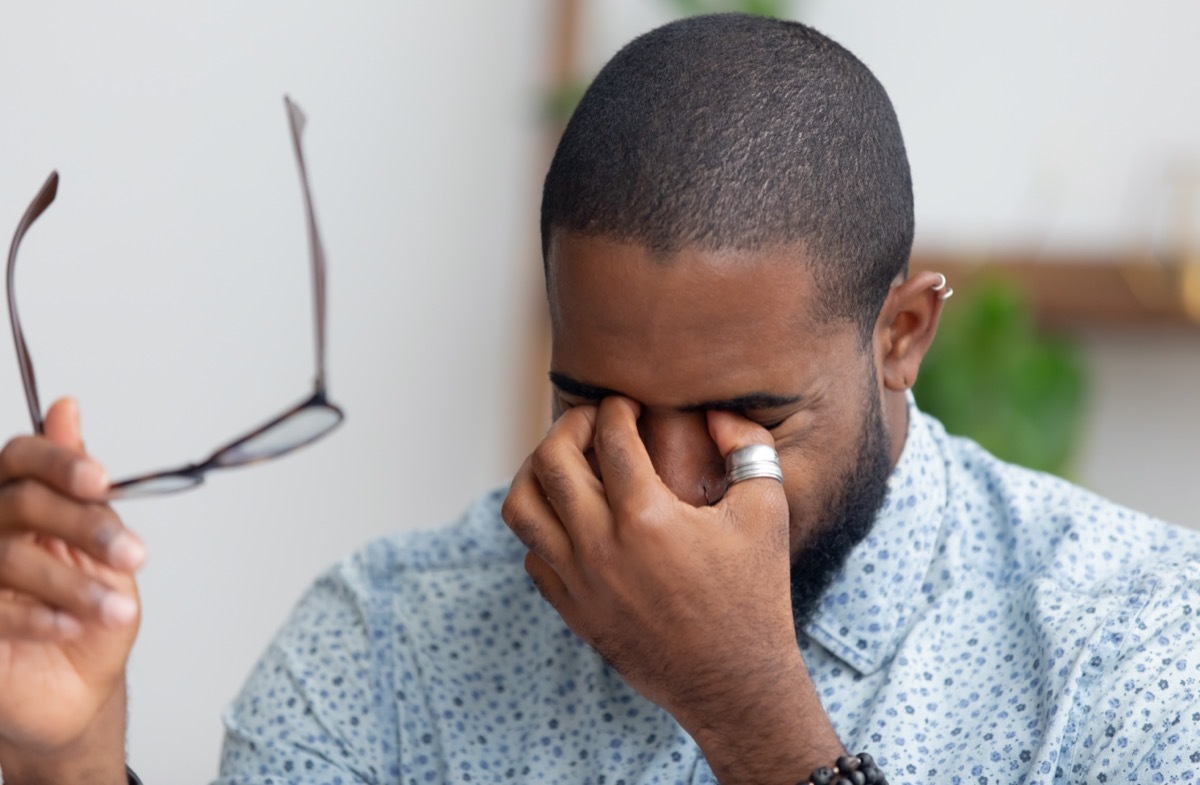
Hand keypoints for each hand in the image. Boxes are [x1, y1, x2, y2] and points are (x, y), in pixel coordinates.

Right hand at [0, 398, 143, 783]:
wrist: (75, 689)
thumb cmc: (87, 610)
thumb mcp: (101, 546)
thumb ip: (81, 485)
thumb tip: (65, 408)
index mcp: (19, 499)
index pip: (20, 457)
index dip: (58, 461)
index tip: (103, 480)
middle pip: (20, 504)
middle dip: (84, 526)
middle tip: (134, 555)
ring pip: (11, 559)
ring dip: (74, 584)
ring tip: (119, 609)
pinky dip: (41, 617)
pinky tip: (75, 627)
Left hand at [503, 396, 842, 781]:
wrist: (733, 683)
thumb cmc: (754, 596)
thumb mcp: (766, 512)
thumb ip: (748, 447)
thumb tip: (715, 411)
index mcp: (648, 517)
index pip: (609, 436)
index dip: (616, 407)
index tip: (627, 404)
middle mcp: (602, 546)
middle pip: (550, 460)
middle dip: (569, 425)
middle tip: (592, 422)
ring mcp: (579, 581)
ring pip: (521, 506)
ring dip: (536, 472)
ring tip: (565, 463)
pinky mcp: (571, 609)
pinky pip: (532, 553)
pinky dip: (543, 526)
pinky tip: (574, 518)